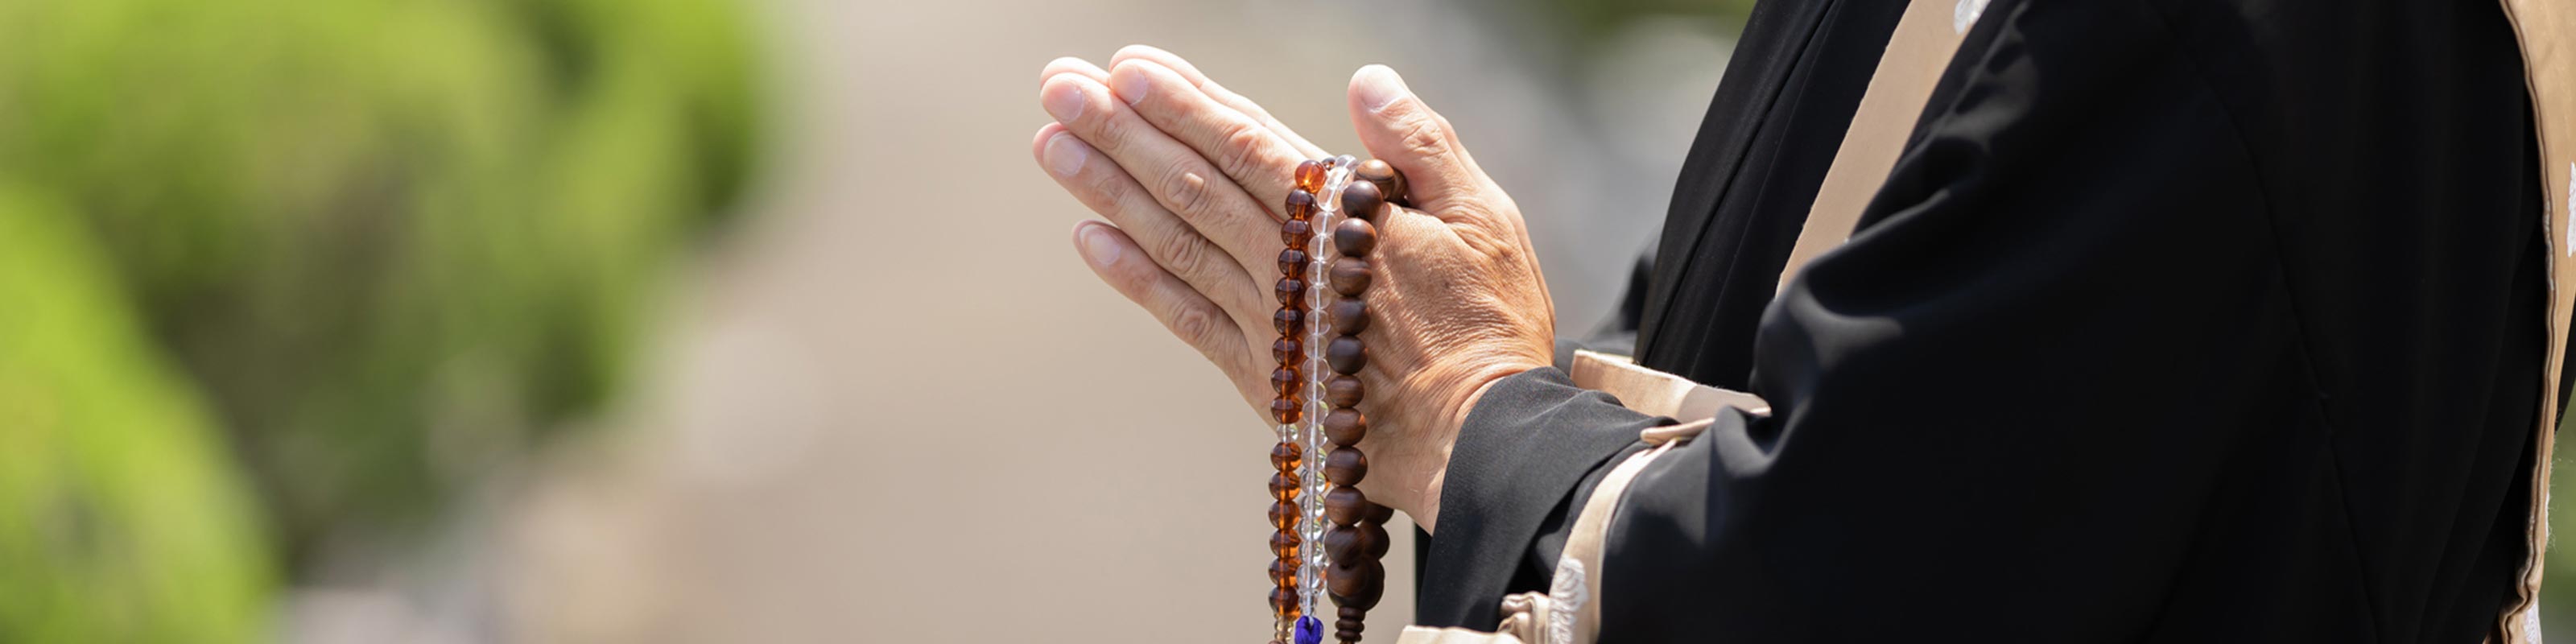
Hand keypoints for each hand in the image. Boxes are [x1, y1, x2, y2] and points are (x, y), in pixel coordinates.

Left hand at [1033, 48, 1552, 531]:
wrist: (1482, 442)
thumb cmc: (1493, 324)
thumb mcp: (1484, 216)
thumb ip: (1421, 144)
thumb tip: (1365, 81)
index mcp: (1343, 215)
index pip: (1246, 143)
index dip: (1184, 102)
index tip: (1126, 66)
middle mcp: (1290, 262)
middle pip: (1191, 181)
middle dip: (1121, 129)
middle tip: (1059, 88)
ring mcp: (1267, 318)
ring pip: (1173, 239)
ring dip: (1108, 187)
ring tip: (1049, 143)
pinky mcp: (1259, 372)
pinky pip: (1183, 316)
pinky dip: (1134, 276)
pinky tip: (1089, 238)